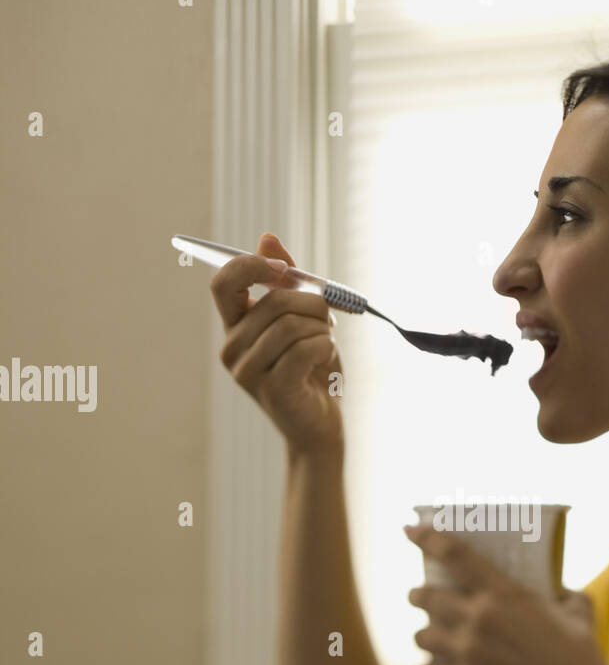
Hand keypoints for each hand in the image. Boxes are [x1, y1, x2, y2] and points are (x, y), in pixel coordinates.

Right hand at [210, 232, 344, 456]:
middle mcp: (232, 348)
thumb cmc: (311, 371)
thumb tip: (267, 238)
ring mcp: (248, 372)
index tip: (285, 270)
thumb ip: (284, 281)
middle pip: (273, 300)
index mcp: (235, 327)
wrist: (320, 426)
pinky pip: (306, 348)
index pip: (223, 282)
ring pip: (291, 323)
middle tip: (328, 321)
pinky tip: (326, 360)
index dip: (252, 265)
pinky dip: (326, 348)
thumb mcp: (301, 320)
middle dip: (312, 303)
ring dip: (321, 329)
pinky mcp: (274, 389)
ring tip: (325, 345)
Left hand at [404, 522, 606, 664]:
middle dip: (417, 594)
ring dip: (424, 634)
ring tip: (431, 636)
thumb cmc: (581, 655)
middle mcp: (480, 620)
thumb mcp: (578, 611)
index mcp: (504, 594)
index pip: (453, 555)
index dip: (426, 537)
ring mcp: (469, 655)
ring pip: (421, 636)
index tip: (408, 528)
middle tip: (418, 595)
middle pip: (424, 597)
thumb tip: (560, 588)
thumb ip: (565, 592)